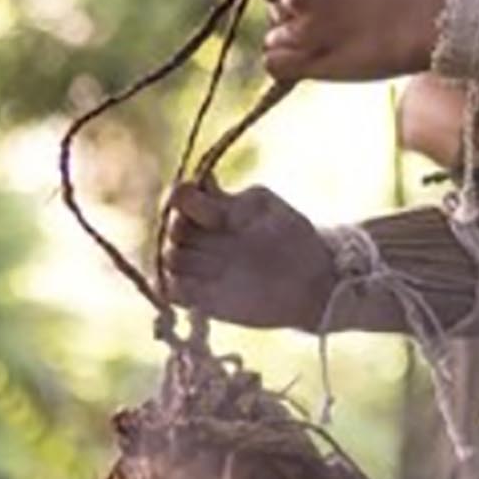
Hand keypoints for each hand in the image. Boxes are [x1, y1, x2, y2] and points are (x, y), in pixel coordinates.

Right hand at [159, 182, 339, 329]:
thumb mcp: (264, 209)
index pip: (178, 196)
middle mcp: (198, 235)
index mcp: (211, 207)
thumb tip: (201, 180)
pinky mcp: (197, 297)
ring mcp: (195, 266)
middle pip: (170, 228)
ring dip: (188, 259)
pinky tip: (201, 285)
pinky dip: (176, 285)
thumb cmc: (291, 237)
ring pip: (168, 257)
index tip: (210, 209)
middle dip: (188, 231)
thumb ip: (229, 201)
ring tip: (221, 266)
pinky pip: (169, 289)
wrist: (310, 281)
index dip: (183, 199)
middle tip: (221, 240)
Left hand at [263, 0, 448, 84]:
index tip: (302, 7)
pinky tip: (308, 66)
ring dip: (293, 47)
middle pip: (274, 14)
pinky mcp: (310, 62)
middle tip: (326, 30)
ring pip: (274, 41)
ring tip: (327, 48)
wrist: (425, 21)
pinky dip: (285, 67)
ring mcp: (302, 30)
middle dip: (293, 22)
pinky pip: (274, 65)